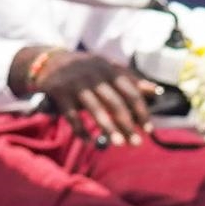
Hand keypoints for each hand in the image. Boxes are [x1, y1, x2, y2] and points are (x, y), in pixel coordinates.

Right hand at [16, 47, 158, 137]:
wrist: (49, 61)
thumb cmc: (86, 68)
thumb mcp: (107, 68)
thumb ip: (130, 79)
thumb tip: (155, 91)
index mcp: (109, 69)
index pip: (130, 92)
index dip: (141, 111)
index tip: (148, 130)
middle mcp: (93, 75)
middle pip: (115, 103)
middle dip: (127, 124)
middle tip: (136, 143)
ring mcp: (76, 84)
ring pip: (95, 109)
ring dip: (108, 129)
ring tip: (119, 144)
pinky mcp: (59, 92)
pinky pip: (71, 116)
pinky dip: (80, 130)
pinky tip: (89, 142)